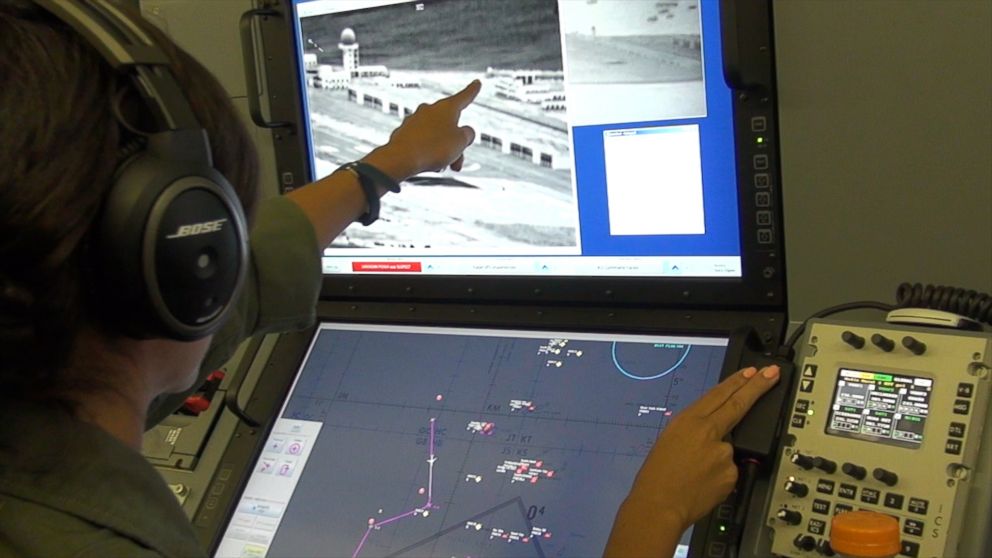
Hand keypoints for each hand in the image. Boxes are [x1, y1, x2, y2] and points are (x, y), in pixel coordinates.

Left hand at [363, 80, 480, 179]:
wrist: (402, 158)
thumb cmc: (431, 148)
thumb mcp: (461, 142)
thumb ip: (467, 134)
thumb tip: (465, 133)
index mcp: (446, 108)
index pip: (464, 97)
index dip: (472, 91)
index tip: (476, 83)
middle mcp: (429, 110)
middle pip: (449, 125)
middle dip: (455, 143)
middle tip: (458, 159)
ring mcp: (414, 121)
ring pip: (436, 136)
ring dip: (442, 150)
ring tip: (442, 165)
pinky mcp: (403, 133)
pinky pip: (421, 142)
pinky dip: (427, 152)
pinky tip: (427, 163)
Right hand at [604, 365, 780, 556]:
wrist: (659, 506)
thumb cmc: (656, 476)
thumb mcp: (669, 441)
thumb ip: (694, 432)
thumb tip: (712, 431)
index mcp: (688, 420)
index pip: (719, 395)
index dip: (737, 382)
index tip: (752, 372)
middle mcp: (709, 432)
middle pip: (739, 404)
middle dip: (758, 386)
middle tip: (772, 374)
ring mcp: (723, 453)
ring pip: (729, 449)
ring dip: (716, 459)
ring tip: (694, 474)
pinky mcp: (731, 473)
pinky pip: (729, 471)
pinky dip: (719, 476)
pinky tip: (702, 484)